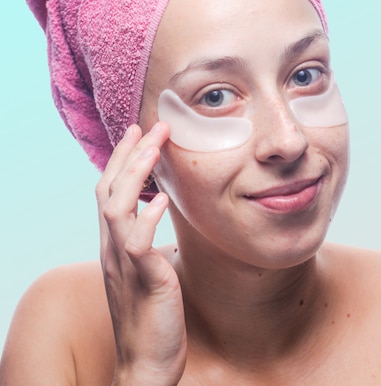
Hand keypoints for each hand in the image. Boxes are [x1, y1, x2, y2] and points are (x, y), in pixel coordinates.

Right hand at [96, 123, 186, 384]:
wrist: (146, 364)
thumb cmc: (152, 315)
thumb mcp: (148, 268)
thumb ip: (148, 239)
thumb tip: (163, 212)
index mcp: (115, 243)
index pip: (110, 191)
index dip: (121, 160)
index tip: (138, 133)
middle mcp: (113, 248)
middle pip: (109, 188)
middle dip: (129, 154)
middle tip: (151, 126)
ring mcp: (123, 263)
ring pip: (118, 206)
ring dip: (135, 173)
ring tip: (154, 146)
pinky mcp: (142, 279)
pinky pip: (138, 242)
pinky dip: (147, 217)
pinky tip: (163, 200)